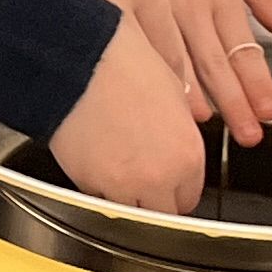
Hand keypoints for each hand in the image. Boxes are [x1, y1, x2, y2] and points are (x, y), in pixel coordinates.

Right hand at [42, 17, 219, 212]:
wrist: (80, 59)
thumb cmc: (123, 65)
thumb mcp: (172, 97)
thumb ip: (180, 135)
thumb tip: (176, 147)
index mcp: (187, 156)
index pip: (190, 196)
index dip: (178, 186)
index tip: (170, 180)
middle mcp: (158, 178)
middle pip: (164, 213)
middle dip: (156, 198)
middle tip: (144, 177)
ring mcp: (121, 186)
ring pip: (130, 212)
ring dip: (126, 197)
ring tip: (117, 165)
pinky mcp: (87, 184)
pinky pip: (98, 198)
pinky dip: (98, 187)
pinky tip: (97, 158)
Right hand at [83, 0, 271, 136]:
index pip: (246, 51)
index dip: (258, 86)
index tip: (269, 113)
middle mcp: (194, 5)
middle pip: (217, 65)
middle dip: (235, 105)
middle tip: (249, 136)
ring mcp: (161, 4)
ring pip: (181, 60)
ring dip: (196, 96)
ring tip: (206, 127)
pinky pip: (148, 44)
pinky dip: (158, 72)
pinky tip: (162, 96)